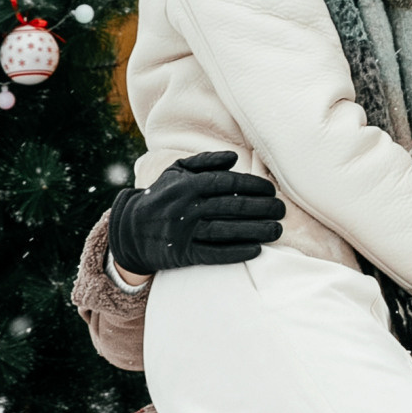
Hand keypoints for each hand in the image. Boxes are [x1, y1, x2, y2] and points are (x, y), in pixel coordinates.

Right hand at [108, 153, 284, 275]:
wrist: (130, 229)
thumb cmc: (161, 196)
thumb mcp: (176, 172)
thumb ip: (205, 162)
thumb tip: (234, 158)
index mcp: (188, 185)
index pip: (227, 183)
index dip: (252, 186)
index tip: (271, 190)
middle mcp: (187, 207)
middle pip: (231, 207)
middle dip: (261, 208)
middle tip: (281, 210)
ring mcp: (184, 231)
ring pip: (225, 231)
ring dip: (254, 231)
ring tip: (276, 230)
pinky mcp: (183, 253)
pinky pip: (213, 253)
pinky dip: (235, 252)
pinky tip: (255, 250)